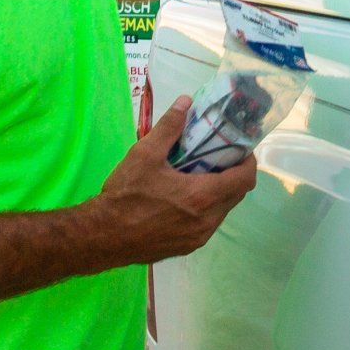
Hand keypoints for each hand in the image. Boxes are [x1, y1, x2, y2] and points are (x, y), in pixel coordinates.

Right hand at [90, 97, 259, 263]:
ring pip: (222, 211)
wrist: (102, 237)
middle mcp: (208, 220)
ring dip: (219, 193)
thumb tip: (185, 101)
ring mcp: (198, 237)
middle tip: (218, 159)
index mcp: (203, 195)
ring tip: (200, 177)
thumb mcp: (145, 154)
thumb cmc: (125, 195)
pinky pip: (208, 224)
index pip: (245, 178)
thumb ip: (169, 127)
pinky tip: (184, 199)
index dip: (248, 162)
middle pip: (237, 195)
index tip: (239, 149)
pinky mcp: (187, 247)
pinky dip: (205, 209)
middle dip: (233, 175)